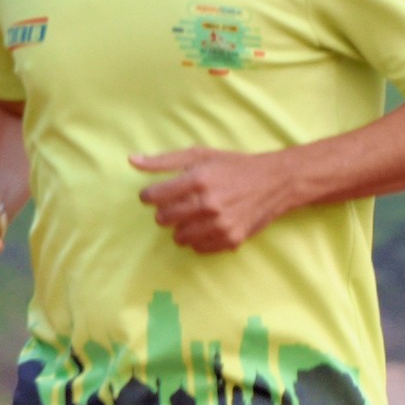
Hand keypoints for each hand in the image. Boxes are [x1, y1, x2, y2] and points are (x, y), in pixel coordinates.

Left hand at [131, 146, 293, 253]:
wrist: (274, 182)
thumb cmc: (233, 166)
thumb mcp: (199, 156)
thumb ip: (163, 160)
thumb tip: (131, 160)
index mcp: (198, 180)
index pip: (153, 197)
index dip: (148, 196)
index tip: (153, 195)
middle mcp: (208, 204)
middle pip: (163, 219)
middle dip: (165, 212)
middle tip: (177, 204)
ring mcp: (220, 224)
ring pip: (179, 237)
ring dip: (181, 227)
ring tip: (193, 215)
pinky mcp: (230, 240)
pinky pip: (198, 248)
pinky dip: (198, 238)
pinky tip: (206, 225)